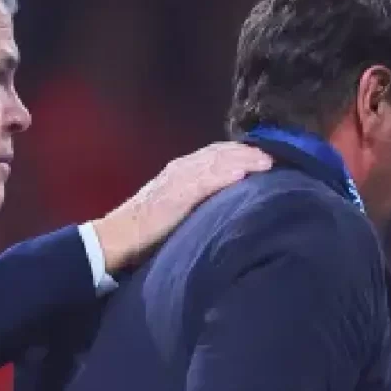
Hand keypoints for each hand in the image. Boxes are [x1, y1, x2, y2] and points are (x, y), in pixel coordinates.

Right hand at [90, 142, 272, 272]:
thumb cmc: (145, 230)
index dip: (239, 153)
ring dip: (243, 160)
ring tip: (266, 162)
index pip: (215, 154)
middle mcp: (180, 169)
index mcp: (180, 171)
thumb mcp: (174, 207)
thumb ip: (195, 199)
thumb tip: (223, 202)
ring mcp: (177, 180)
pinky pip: (203, 181)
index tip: (263, 156)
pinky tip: (241, 174)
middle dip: (247, 153)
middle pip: (219, 153)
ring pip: (215, 162)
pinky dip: (223, 175)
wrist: (118, 238)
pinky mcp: (175, 195)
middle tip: (273, 157)